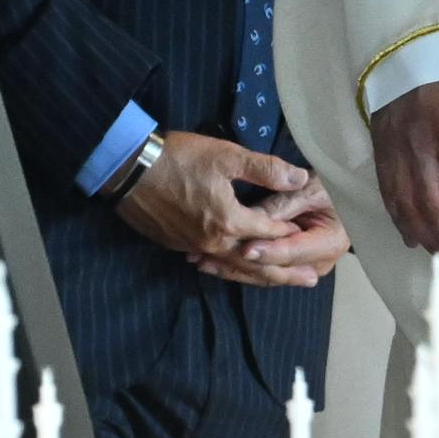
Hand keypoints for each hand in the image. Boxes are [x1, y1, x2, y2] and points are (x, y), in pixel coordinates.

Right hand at [115, 129, 348, 288]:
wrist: (126, 168)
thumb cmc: (178, 158)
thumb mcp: (226, 156)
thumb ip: (266, 170)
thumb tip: (300, 177)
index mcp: (229, 221)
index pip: (270, 234)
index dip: (292, 234)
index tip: (312, 237)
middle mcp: (212, 242)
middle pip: (255, 264)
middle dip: (285, 273)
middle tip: (312, 281)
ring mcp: (191, 246)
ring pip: (231, 267)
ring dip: (258, 275)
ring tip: (280, 281)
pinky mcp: (175, 244)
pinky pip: (210, 262)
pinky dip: (229, 268)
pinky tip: (237, 268)